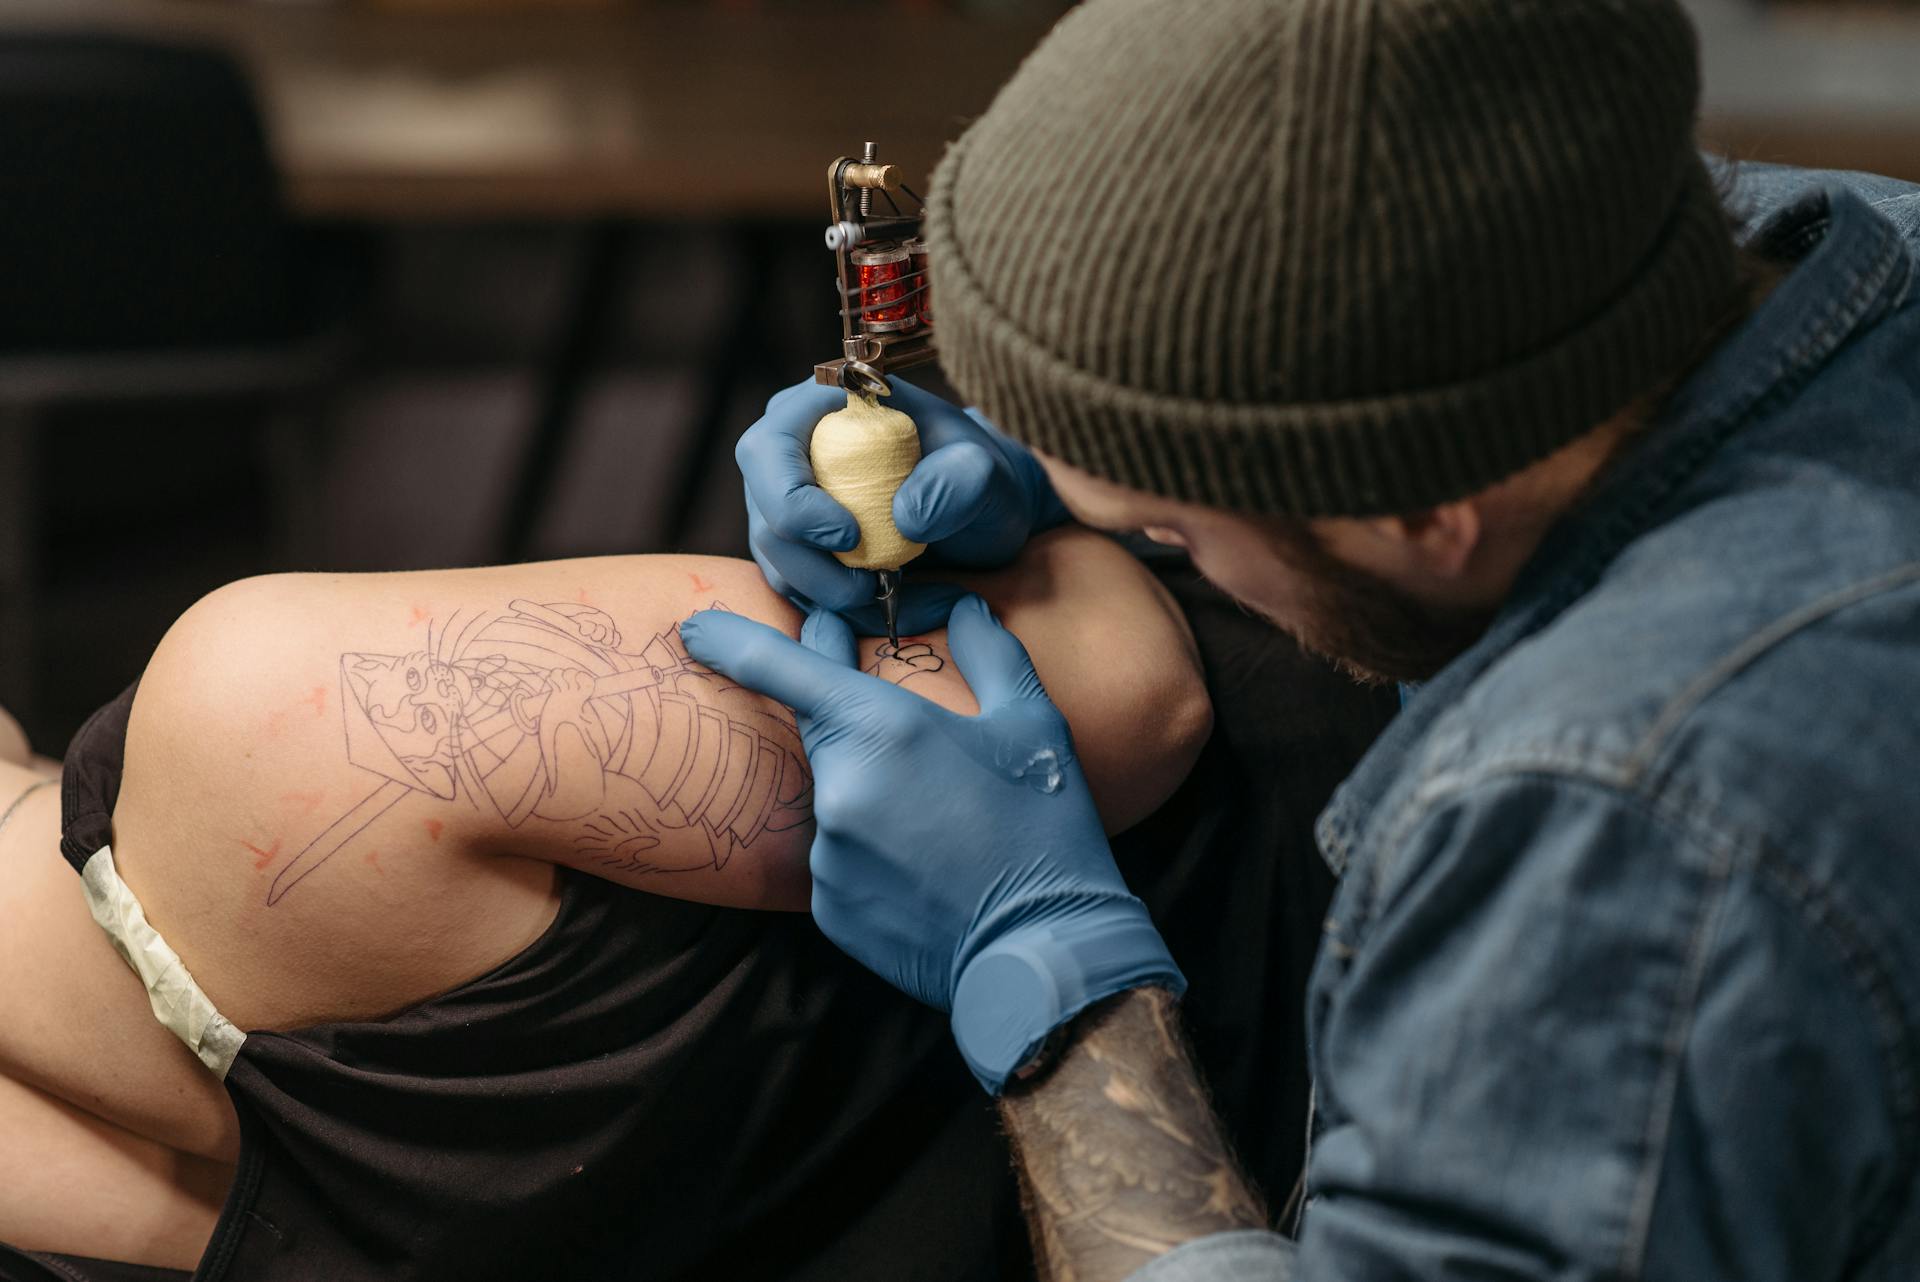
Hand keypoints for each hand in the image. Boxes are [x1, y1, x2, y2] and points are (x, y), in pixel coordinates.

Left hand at [680, 596, 1182, 1091]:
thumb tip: (964, 608)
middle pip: (823, 733)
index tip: (692, 627)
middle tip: (910, 735)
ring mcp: (828, 854)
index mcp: (883, 728)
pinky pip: (841, 859)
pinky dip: (875, 854)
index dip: (731, 640)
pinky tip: (931, 868)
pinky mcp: (829, 908)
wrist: (1043, 954)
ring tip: (949, 826)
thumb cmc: (1046, 828)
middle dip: (853, 722)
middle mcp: (840, 787)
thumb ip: (989, 652)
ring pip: (837, 800)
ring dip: (876, 798)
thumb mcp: (1032, 724)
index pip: (781, 668)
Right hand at [737, 378, 1068, 635]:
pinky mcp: (795, 550)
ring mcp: (785, 505)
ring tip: (891, 594)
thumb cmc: (976, 476)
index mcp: (820, 407)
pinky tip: (886, 603)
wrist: (977, 510)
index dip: (793, 500)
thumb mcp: (984, 471)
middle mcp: (788, 454)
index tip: (849, 536)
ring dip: (830, 594)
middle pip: (764, 516)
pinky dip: (838, 609)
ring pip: (777, 563)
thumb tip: (906, 515)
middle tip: (868, 587)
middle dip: (810, 564)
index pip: (769, 449)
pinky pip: (797, 590)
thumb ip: (959, 480)